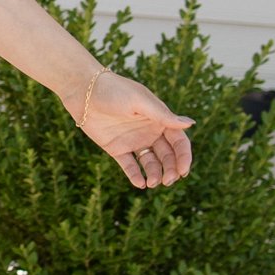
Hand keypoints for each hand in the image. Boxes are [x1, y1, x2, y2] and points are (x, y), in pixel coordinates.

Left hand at [76, 74, 193, 189]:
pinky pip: (130, 166)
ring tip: (152, 183)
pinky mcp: (117, 148)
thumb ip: (163, 115)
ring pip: (150, 163)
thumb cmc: (114, 90)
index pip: (178, 142)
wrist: (83, 91)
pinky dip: (136, 176)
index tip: (183, 171)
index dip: (183, 157)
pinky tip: (140, 183)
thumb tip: (191, 124)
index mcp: (160, 119)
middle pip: (167, 156)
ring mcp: (134, 141)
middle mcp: (150, 132)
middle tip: (168, 180)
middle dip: (171, 169)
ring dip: (155, 174)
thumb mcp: (139, 101)